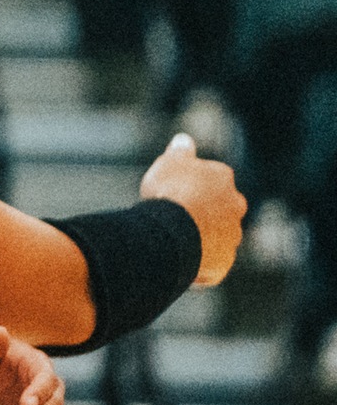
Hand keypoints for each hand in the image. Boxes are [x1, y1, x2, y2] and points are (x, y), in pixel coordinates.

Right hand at [139, 132, 245, 286]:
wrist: (173, 231)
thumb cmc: (170, 192)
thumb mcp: (168, 163)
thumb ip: (180, 152)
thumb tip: (184, 139)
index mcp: (223, 180)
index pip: (213, 180)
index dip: (192, 186)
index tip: (174, 192)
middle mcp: (235, 207)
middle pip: (222, 209)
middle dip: (206, 213)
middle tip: (178, 218)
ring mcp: (232, 237)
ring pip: (219, 237)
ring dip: (204, 239)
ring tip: (177, 242)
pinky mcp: (224, 262)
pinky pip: (212, 264)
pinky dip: (200, 264)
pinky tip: (181, 262)